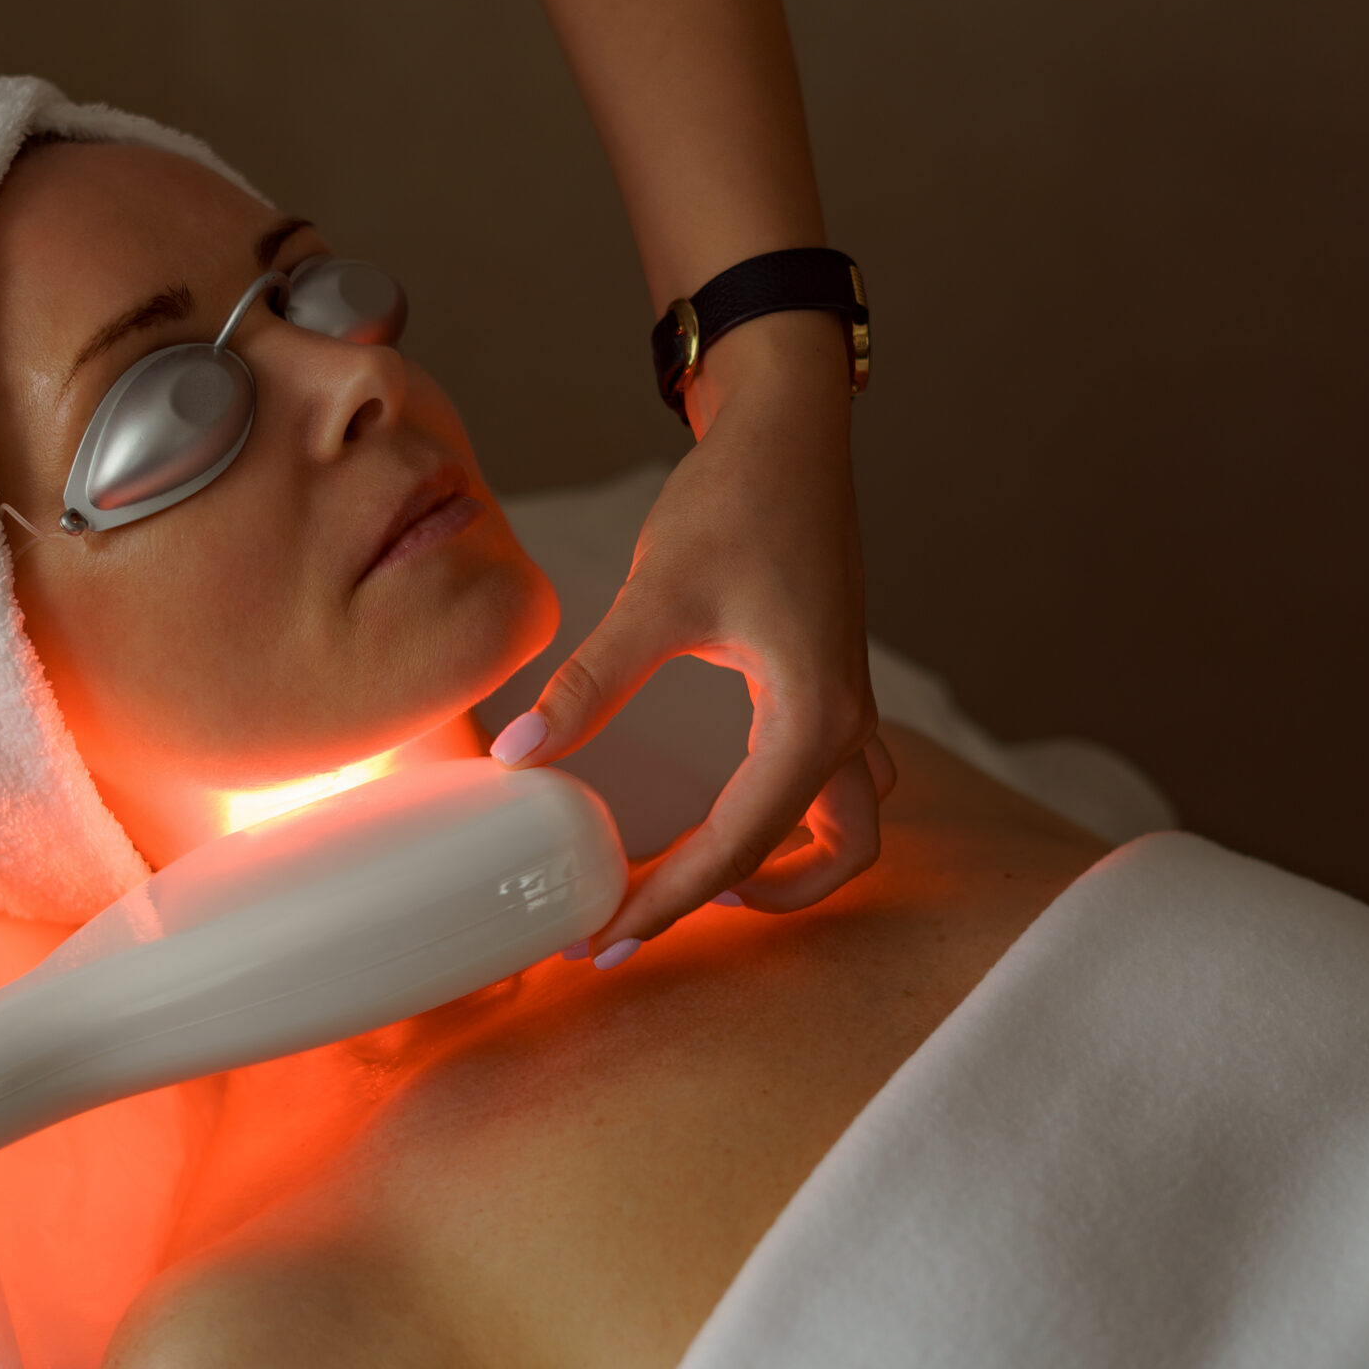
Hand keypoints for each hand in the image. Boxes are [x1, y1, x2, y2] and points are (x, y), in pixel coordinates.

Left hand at [487, 312, 894, 958]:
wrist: (788, 430)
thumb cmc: (737, 502)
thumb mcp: (656, 597)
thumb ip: (591, 682)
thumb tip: (519, 756)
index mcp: (812, 716)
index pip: (739, 843)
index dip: (666, 900)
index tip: (601, 938)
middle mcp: (845, 722)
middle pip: (829, 856)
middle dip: (743, 901)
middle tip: (644, 914)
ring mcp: (847, 704)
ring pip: (849, 825)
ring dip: (791, 868)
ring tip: (699, 882)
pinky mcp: (830, 683)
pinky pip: (835, 782)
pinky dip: (794, 819)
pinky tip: (728, 814)